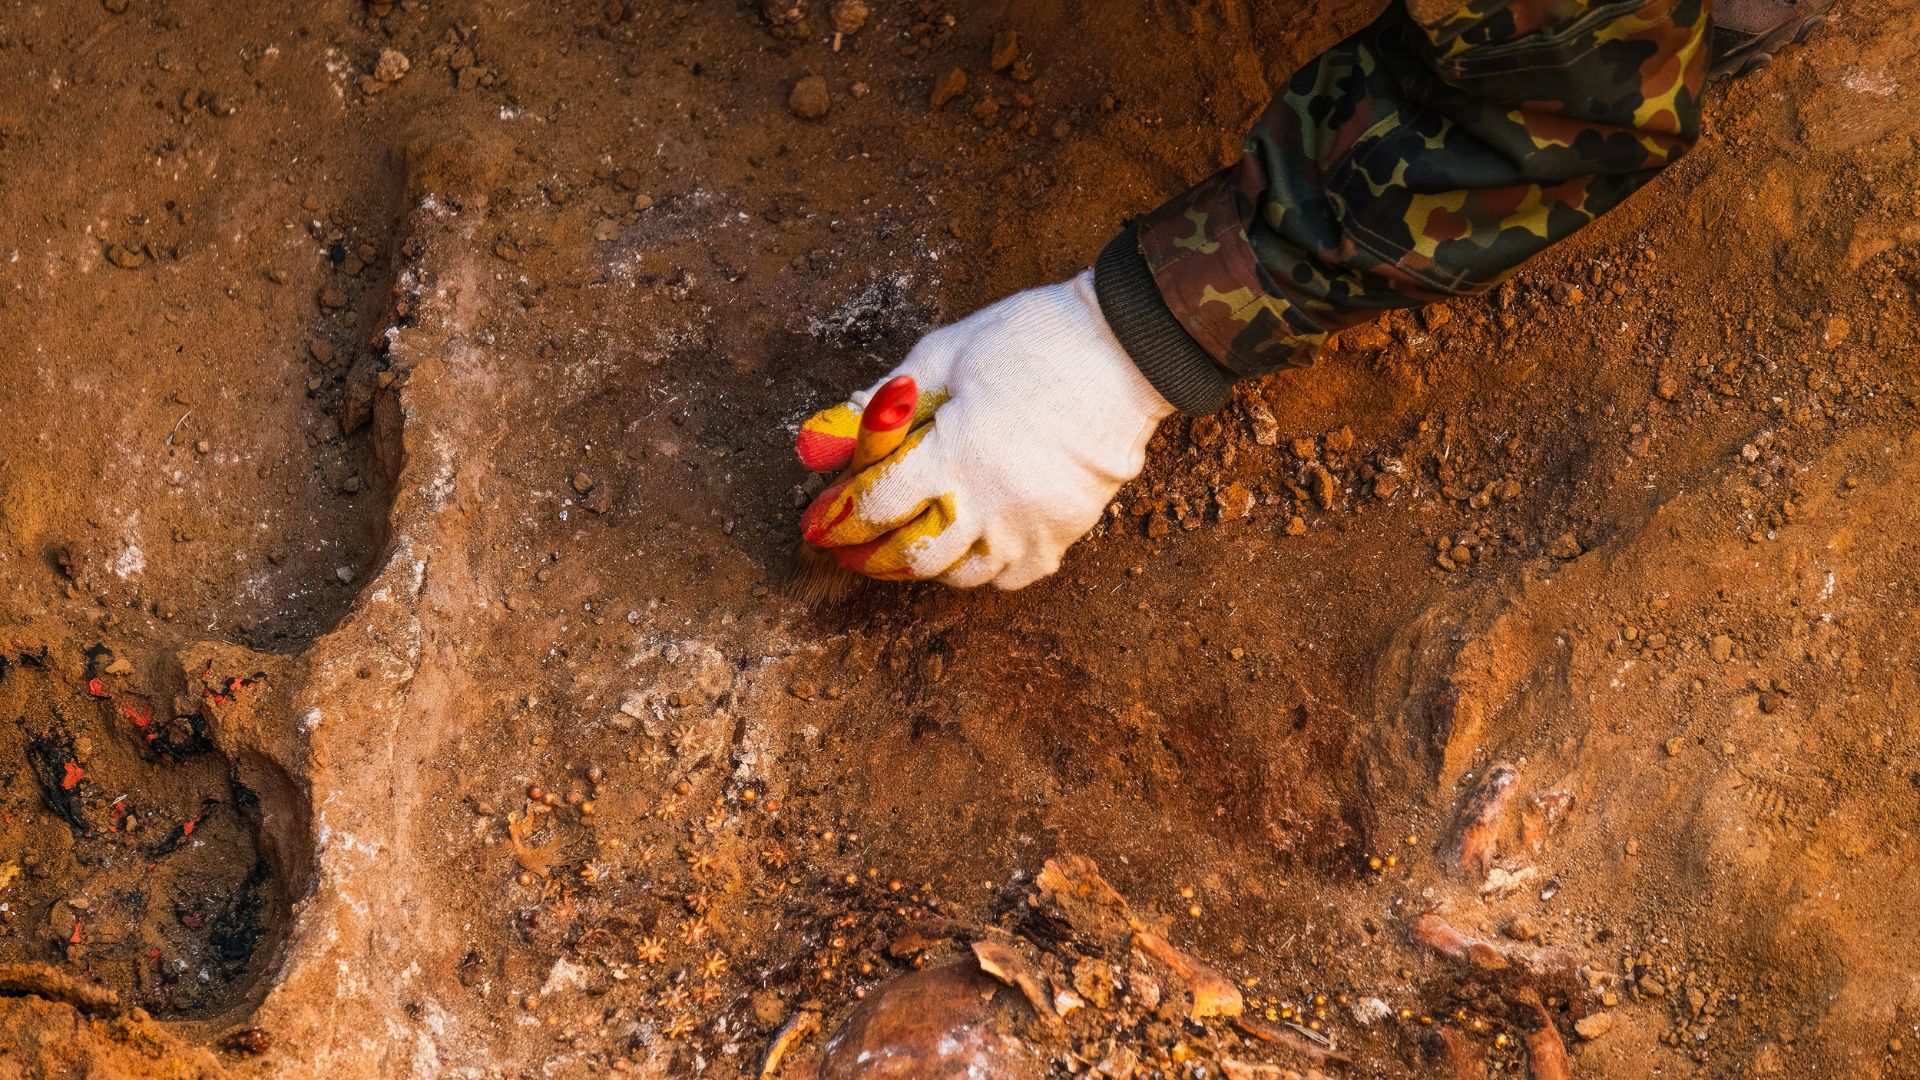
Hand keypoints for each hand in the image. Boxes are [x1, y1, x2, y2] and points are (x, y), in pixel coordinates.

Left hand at [794, 270, 1173, 588]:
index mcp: (955, 453)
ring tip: (903, 543)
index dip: (839, 516)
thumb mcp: (944, 354)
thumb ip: (877, 404)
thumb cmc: (1029, 339)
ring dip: (922, 563)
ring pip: (961, 575)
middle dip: (869, 554)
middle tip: (847, 547)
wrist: (1125, 348)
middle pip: (912, 556)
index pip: (877, 506)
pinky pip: (1012, 577)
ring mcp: (1032, 524)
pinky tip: (968, 545)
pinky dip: (982, 570)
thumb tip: (816, 442)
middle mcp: (992, 502)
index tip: (818, 521)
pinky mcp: (1066, 532)